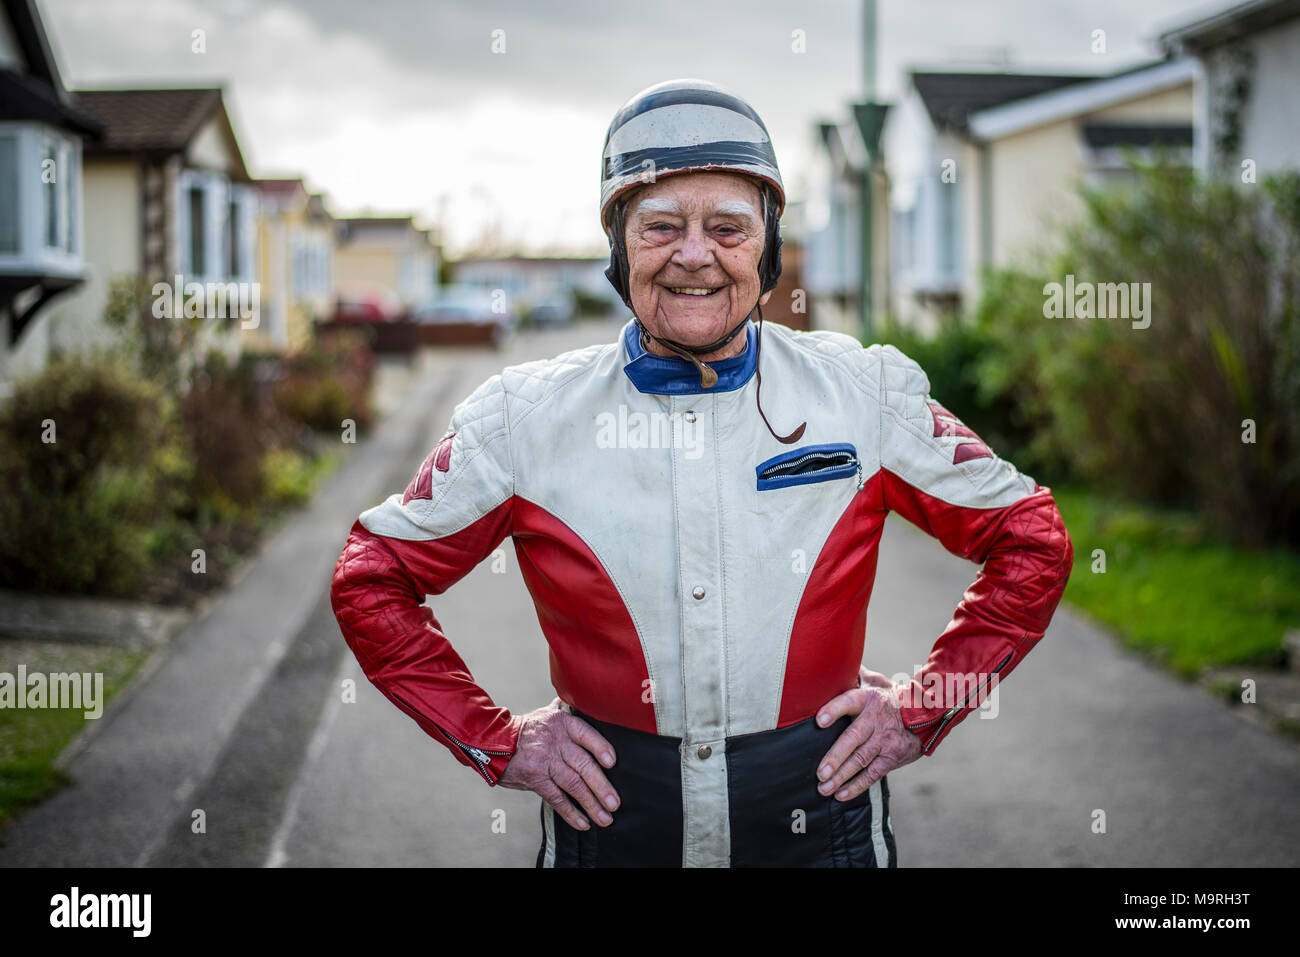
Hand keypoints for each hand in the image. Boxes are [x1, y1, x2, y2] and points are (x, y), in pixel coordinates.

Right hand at [496, 698, 619, 830]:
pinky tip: (583, 823)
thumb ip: (565, 711)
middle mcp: (555, 741)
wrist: (493, 741)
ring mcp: (545, 761)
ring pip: (573, 784)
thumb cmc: (526, 730)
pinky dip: (571, 812)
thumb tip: (580, 700)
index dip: (601, 748)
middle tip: (615, 803)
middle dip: (601, 786)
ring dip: (591, 803)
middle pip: (583, 764)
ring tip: (605, 818)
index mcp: (562, 723)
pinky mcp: (535, 778)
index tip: (613, 763)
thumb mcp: (545, 714)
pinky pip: (556, 798)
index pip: (587, 734)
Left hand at [814, 665, 921, 801]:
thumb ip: (856, 675)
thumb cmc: (891, 697)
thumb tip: (836, 659)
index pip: (849, 702)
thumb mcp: (876, 681)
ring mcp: (885, 741)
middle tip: (820, 772)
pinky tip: (840, 794)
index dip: (834, 710)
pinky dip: (856, 786)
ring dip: (841, 776)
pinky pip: (873, 774)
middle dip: (836, 757)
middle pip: (853, 739)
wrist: (926, 714)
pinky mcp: (892, 757)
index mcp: (869, 699)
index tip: (819, 721)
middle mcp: (876, 720)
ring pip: (861, 760)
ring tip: (823, 787)